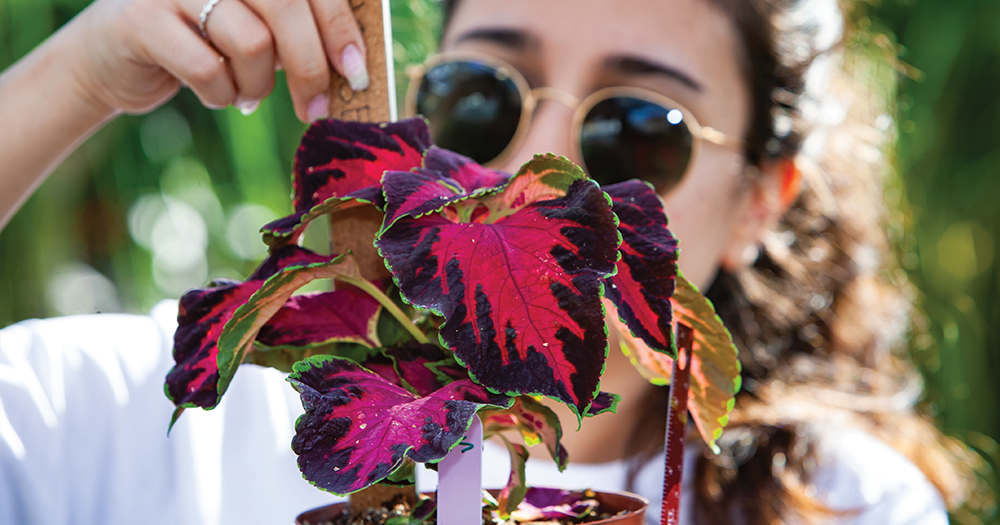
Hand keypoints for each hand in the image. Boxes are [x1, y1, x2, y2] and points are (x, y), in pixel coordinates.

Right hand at [69, 0, 367, 121]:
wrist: (113, 58)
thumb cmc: (206, 43)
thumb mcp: (258, 28)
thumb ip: (300, 32)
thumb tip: (355, 63)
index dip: (339, 26)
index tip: (357, 71)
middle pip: (286, 9)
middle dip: (310, 69)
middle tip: (315, 110)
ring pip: (251, 43)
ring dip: (257, 85)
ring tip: (245, 92)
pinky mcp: (141, 19)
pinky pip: (208, 70)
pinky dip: (222, 95)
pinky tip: (215, 94)